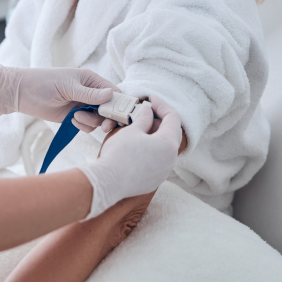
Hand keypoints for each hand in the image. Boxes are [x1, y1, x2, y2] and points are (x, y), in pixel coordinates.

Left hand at [0, 65, 116, 121]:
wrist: (22, 93)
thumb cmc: (43, 82)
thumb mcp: (67, 87)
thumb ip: (89, 94)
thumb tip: (111, 95)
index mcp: (91, 80)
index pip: (113, 92)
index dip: (119, 104)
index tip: (117, 116)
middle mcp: (89, 92)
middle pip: (109, 108)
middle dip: (107, 118)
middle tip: (103, 126)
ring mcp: (82, 105)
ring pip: (99, 119)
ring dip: (91, 121)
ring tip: (75, 117)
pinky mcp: (74, 116)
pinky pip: (87, 125)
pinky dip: (83, 126)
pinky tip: (71, 121)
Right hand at [77, 96, 181, 219]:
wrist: (108, 182)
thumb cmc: (120, 154)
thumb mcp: (131, 130)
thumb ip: (143, 119)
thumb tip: (148, 111)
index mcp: (168, 144)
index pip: (173, 118)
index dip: (162, 106)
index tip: (151, 99)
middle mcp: (171, 160)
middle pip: (170, 133)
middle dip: (157, 121)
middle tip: (142, 113)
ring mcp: (164, 172)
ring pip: (163, 147)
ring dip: (153, 135)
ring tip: (136, 128)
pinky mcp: (154, 180)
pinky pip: (157, 160)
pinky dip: (150, 149)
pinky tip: (135, 145)